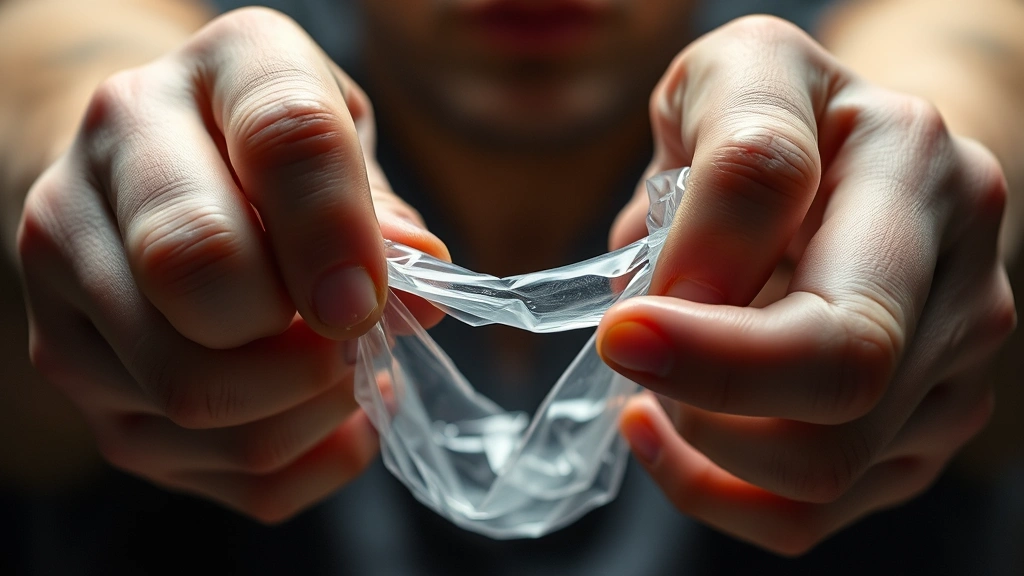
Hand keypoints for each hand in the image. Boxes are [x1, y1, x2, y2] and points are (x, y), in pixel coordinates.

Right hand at [16, 8, 446, 522]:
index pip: (285, 138)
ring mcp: (66, 275)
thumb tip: (421, 291)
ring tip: (340, 372)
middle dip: (305, 335)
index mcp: (206, 76)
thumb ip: (379, 211)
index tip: (372, 300)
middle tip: (353, 334)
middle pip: (201, 275)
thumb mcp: (342, 148)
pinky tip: (314, 414)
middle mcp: (105, 161)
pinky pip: (207, 464)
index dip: (342, 231)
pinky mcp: (67, 366)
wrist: (147, 176)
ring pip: (196, 395)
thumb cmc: (267, 161)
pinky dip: (296, 458)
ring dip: (307, 409)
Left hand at [597, 16, 1015, 554]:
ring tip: (653, 375)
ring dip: (701, 437)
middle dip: (704, 390)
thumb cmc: (783, 114)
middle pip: (841, 379)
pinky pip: (807, 513)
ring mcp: (953, 366)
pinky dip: (711, 487)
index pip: (825, 279)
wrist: (867, 161)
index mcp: (910, 165)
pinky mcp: (919, 435)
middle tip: (630, 351)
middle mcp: (957, 272)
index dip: (703, 321)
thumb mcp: (733, 78)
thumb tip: (682, 302)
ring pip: (820, 466)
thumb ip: (725, 161)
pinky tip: (664, 430)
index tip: (620, 328)